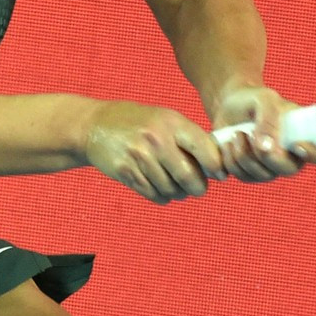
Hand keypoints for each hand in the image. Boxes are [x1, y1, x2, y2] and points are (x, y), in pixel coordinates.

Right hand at [85, 101, 225, 203]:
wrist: (96, 126)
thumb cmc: (139, 122)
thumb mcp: (165, 118)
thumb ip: (189, 137)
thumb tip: (217, 163)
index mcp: (171, 123)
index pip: (204, 148)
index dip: (216, 166)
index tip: (220, 174)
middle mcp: (156, 139)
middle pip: (189, 176)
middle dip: (198, 187)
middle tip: (199, 188)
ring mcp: (140, 157)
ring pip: (171, 189)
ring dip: (178, 193)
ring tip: (177, 186)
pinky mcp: (126, 172)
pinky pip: (154, 194)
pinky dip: (162, 196)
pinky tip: (161, 188)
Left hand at [211, 84, 315, 182]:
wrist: (229, 105)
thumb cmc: (254, 99)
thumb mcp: (263, 98)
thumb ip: (269, 118)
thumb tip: (267, 146)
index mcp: (306, 134)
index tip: (297, 144)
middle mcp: (292, 155)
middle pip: (290, 170)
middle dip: (268, 156)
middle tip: (249, 134)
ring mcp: (272, 167)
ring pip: (263, 175)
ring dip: (244, 155)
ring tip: (237, 133)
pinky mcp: (251, 173)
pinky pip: (244, 177)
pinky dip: (232, 160)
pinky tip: (229, 142)